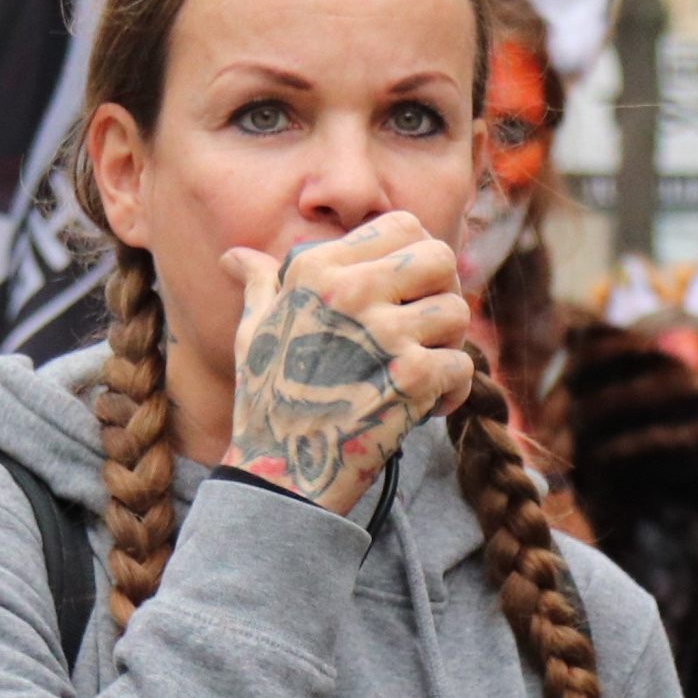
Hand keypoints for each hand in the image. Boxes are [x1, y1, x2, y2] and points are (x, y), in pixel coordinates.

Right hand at [217, 215, 474, 515]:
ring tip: (422, 368)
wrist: (281, 473)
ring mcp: (384, 334)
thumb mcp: (254, 332)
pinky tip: (427, 407)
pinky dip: (453, 390)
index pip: (403, 224)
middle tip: (426, 326)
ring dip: (448, 343)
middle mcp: (352, 292)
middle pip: (440, 256)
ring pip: (456, 311)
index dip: (417, 253)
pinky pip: (463, 364)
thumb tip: (234, 257)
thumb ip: (259, 284)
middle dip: (443, 290)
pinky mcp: (413, 377)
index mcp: (317, 269)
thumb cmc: (267, 399)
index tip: (410, 289)